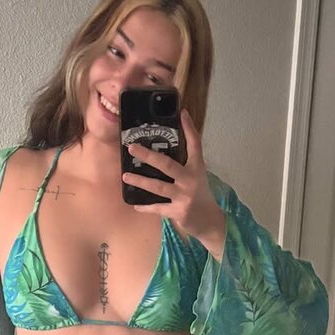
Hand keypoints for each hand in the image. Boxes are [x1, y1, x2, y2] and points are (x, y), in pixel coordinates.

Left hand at [122, 109, 224, 242]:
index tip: (182, 113)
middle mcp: (191, 180)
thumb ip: (183, 164)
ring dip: (140, 181)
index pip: (195, 144)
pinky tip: (136, 205)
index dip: (189, 128)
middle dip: (148, 155)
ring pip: (158, 187)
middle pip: (167, 165)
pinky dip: (146, 207)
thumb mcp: (196, 176)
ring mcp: (184, 196)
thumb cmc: (199, 195)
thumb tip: (161, 150)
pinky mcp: (178, 211)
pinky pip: (158, 208)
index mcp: (196, 168)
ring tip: (125, 176)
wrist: (209, 221)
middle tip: (132, 147)